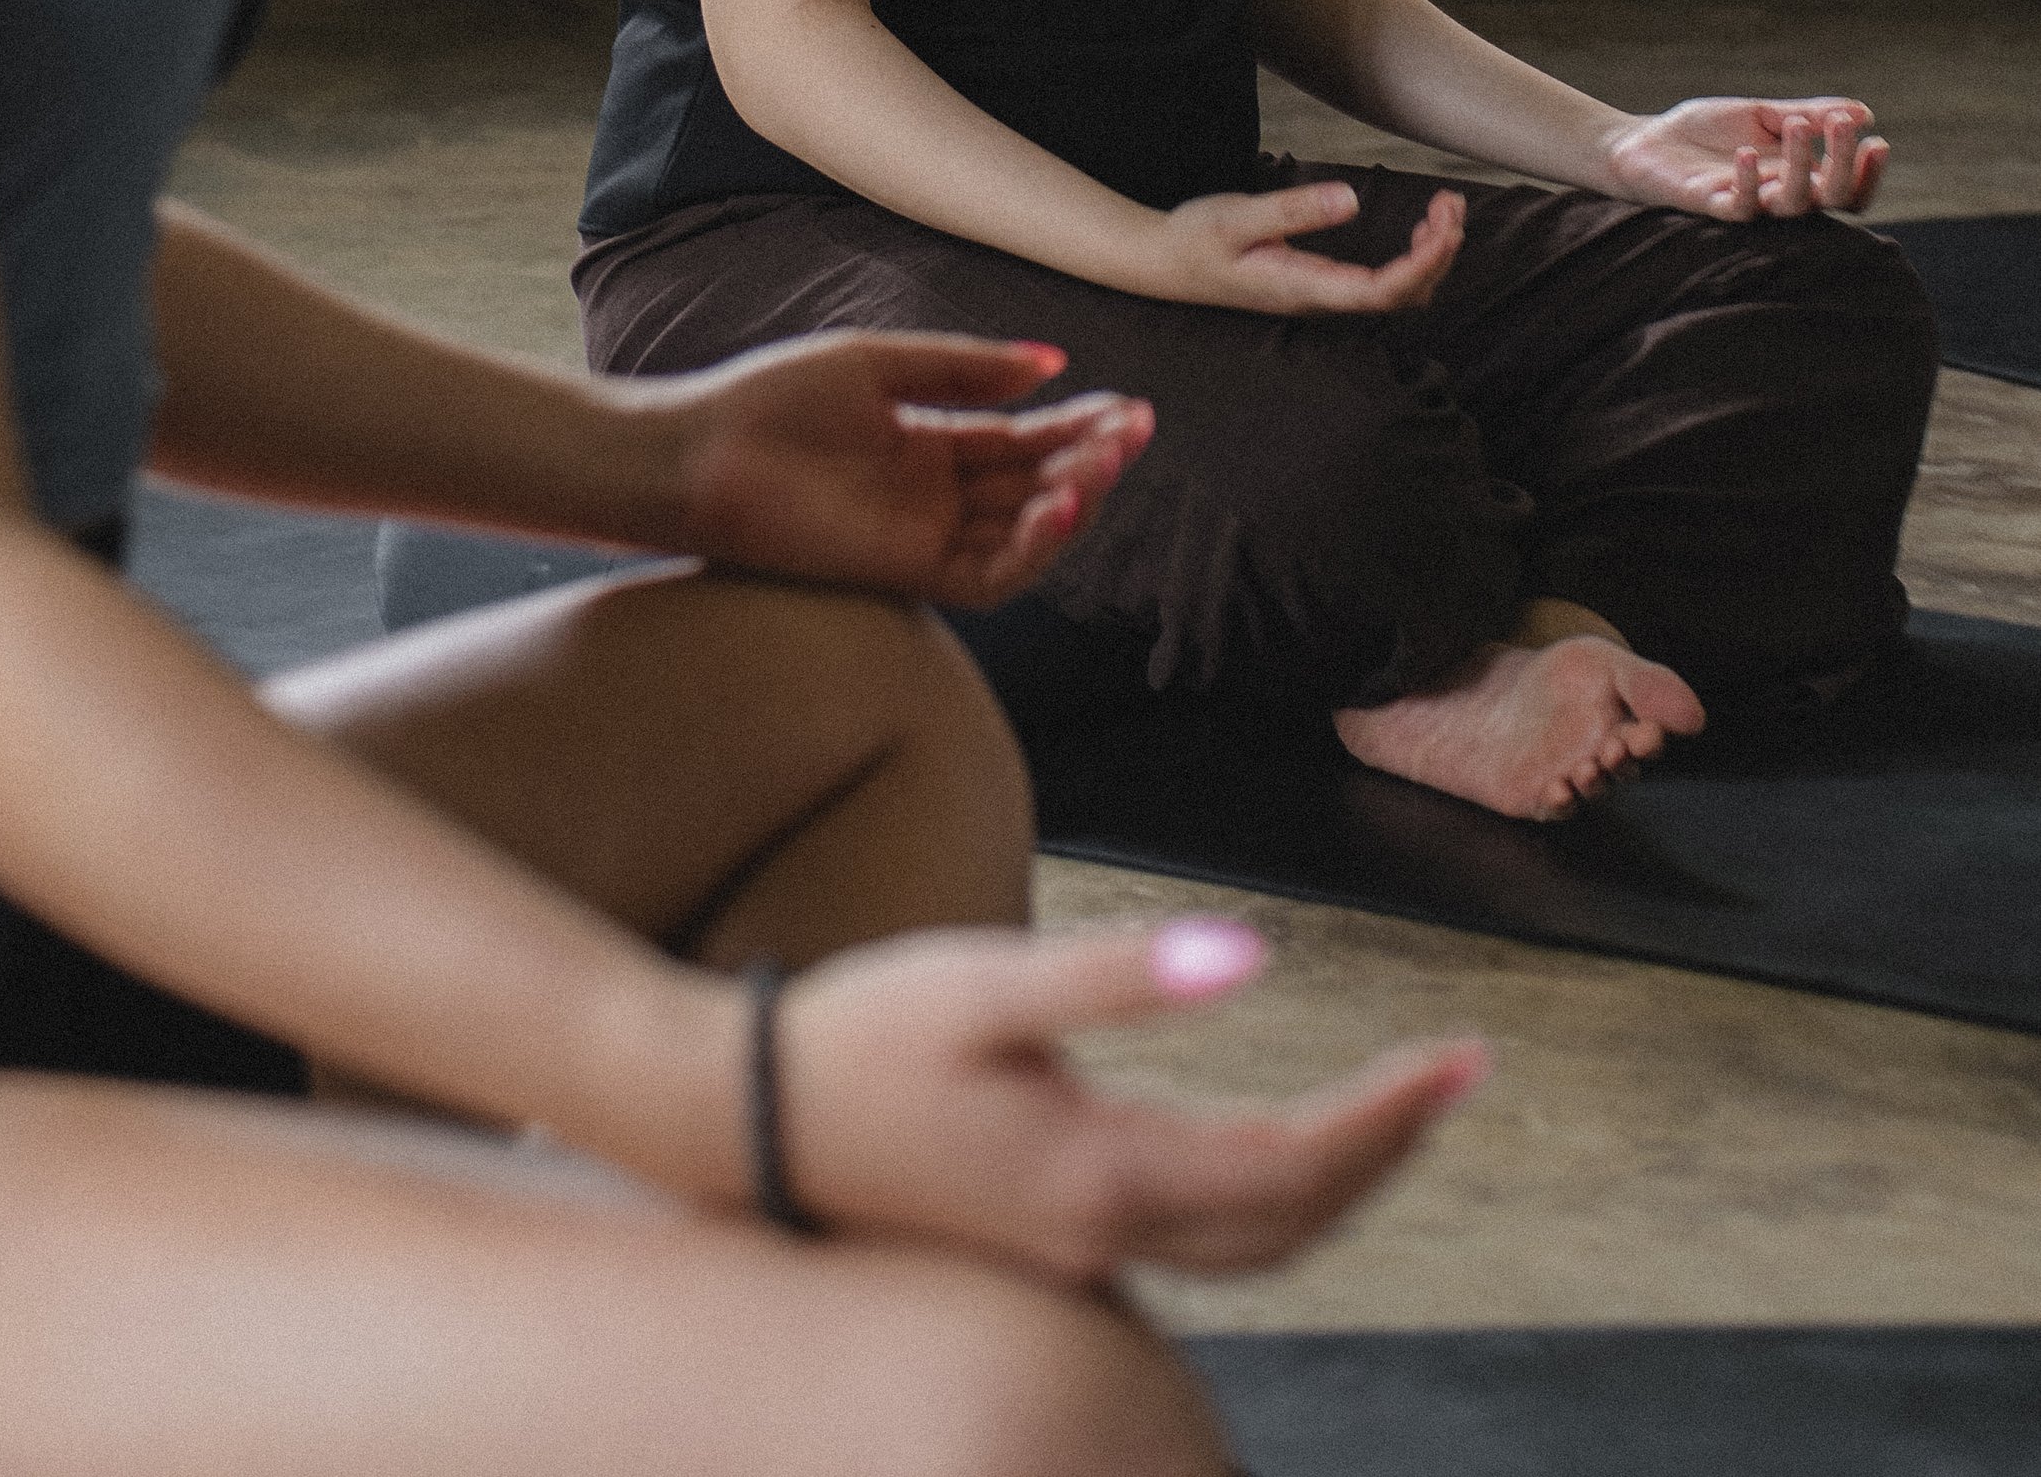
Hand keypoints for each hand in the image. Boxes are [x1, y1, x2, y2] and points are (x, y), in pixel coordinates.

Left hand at [641, 333, 1154, 606]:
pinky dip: (1030, 549)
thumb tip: (1052, 364)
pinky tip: (1058, 507)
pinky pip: (987, 576)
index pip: (1022, 441)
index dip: (1075, 425)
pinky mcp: (905, 572)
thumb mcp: (877, 368)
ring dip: (1071, 503)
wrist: (696, 455)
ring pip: (1021, 534)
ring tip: (1102, 463)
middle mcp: (933, 497)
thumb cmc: (770, 402)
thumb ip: (963, 370)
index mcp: (927, 445)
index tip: (1126, 405)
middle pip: (1033, 486)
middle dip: (1088, 460)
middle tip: (1133, 429)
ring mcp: (922, 537)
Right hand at [773, 918, 1485, 1282]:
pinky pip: (1199, 1242)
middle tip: (1463, 1074)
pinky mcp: (1048, 1237)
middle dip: (1388, 1147)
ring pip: (1251, 1246)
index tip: (1466, 1058)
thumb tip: (1256, 957)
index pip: (1294, 1163)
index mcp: (1099, 1173)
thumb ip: (1123, 973)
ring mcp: (1073, 1249)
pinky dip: (1268, 1201)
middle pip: (1293, 1219)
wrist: (741, 1120)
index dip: (1391, 1115)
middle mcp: (1101, 1234)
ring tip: (1400, 1112)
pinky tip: (1279, 1154)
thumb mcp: (988, 980)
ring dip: (1337, 1182)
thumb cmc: (861, 1034)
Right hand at [1143, 177, 1464, 313]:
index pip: (1383, 290)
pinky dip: (1411, 259)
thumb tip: (1351, 199)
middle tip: (1451, 201)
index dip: (1423, 263)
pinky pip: (1382, 284)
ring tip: (1443, 210)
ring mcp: (1320, 295)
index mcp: (1304, 287)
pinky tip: (1416, 231)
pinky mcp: (1318, 284)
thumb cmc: (1195, 238)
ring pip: (1397, 294)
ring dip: (1429, 257)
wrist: (1163, 263)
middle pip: (1403, 296)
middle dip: (1438, 254)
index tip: (1444, 224)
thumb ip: (1293, 210)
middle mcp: (1319, 299)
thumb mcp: (1237, 216)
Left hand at [1601, 97, 1887, 221]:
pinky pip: (1740, 207)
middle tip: (1841, 126)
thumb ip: (1807, 114)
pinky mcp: (1712, 205)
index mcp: (1796, 175)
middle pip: (1830, 198)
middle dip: (1842, 164)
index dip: (1866, 173)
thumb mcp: (1761, 114)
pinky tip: (1746, 154)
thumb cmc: (1707, 132)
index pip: (1847, 189)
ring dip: (1798, 164)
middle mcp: (1779, 195)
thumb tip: (1863, 111)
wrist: (1645, 141)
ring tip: (1795, 125)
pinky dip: (1748, 182)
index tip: (1877, 140)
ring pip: (1791, 204)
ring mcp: (1748, 202)